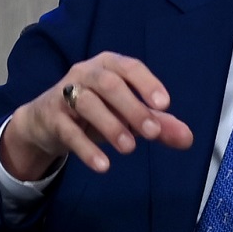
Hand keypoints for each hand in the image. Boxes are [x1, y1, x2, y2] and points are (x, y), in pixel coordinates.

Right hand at [0, 52, 193, 179]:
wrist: (45, 122)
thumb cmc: (95, 111)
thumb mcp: (126, 115)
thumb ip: (157, 124)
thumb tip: (188, 138)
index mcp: (108, 65)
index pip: (129, 67)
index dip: (147, 82)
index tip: (164, 103)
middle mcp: (85, 73)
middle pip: (109, 84)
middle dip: (132, 107)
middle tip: (152, 132)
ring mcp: (65, 93)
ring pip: (87, 103)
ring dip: (111, 125)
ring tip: (130, 148)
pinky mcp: (51, 117)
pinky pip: (68, 131)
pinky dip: (86, 148)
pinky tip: (104, 165)